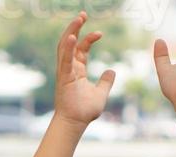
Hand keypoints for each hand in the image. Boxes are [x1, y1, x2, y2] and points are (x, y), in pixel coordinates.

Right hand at [54, 12, 116, 126]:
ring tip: (79, 19)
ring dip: (72, 31)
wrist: (75, 123)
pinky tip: (73, 37)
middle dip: (76, 27)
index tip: (99, 33)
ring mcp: (65, 72)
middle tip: (83, 14)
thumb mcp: (100, 94)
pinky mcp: (64, 78)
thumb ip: (105, 82)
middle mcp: (69, 68)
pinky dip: (69, 48)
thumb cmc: (84, 111)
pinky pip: (65, 60)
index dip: (89, 38)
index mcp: (77, 70)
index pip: (82, 49)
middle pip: (71, 42)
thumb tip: (112, 71)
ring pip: (66, 47)